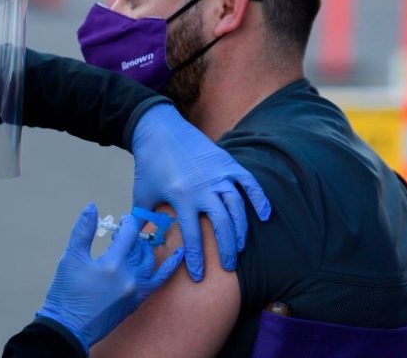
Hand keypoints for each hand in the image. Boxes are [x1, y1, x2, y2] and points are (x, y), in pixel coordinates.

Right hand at [37, 204, 184, 350]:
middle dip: (134, 236)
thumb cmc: (67, 293)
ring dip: (144, 248)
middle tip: (125, 233)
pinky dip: (170, 266)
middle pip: (140, 246)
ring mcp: (136, 289)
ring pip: (150, 260)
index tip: (123, 220)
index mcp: (112, 264)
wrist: (69, 327)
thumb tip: (92, 207)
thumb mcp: (71, 257)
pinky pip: (160, 280)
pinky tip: (179, 254)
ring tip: (135, 244)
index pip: (129, 233)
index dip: (127, 223)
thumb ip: (83, 230)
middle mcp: (129, 276)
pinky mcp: (138, 300)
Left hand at [131, 103, 270, 279]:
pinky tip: (265, 216)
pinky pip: (249, 183)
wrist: (159, 129)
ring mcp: (218, 173)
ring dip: (241, 230)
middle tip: (226, 267)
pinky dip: (259, 199)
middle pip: (222, 225)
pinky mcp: (227, 163)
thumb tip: (141, 246)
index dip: (196, 259)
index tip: (198, 276)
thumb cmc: (149, 165)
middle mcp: (203, 186)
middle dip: (225, 249)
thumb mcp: (142, 195)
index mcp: (181, 196)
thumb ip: (144, 221)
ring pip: (237, 207)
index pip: (193, 235)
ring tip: (239, 248)